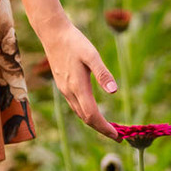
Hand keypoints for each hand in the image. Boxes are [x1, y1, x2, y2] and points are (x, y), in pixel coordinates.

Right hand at [42, 22, 120, 139]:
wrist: (52, 34)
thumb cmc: (74, 42)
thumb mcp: (92, 54)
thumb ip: (103, 73)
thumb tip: (114, 91)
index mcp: (78, 87)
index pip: (93, 115)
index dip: (105, 128)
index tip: (118, 136)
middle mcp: (69, 92)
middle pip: (86, 118)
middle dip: (102, 129)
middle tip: (118, 136)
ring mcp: (64, 90)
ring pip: (80, 113)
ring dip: (94, 123)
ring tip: (109, 128)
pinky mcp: (63, 85)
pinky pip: (76, 106)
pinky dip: (87, 114)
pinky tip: (94, 112)